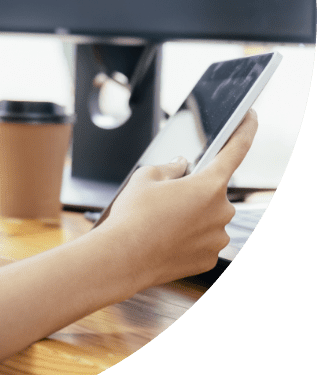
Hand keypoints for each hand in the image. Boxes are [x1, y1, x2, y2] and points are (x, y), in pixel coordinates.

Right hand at [98, 110, 257, 287]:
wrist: (123, 257)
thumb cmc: (133, 216)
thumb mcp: (146, 177)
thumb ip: (171, 166)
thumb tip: (182, 166)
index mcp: (209, 185)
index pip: (236, 150)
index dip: (245, 129)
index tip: (250, 117)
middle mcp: (221, 212)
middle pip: (214, 190)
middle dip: (195, 188)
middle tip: (167, 196)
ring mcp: (218, 238)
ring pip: (209, 216)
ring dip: (192, 214)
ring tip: (162, 220)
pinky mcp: (210, 258)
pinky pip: (204, 239)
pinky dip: (189, 235)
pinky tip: (167, 237)